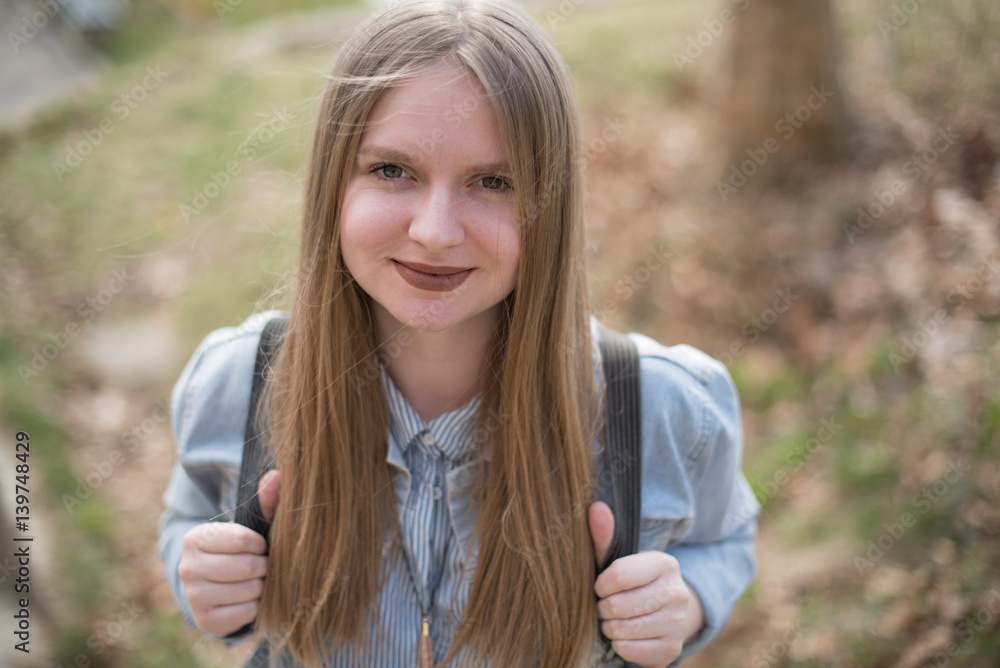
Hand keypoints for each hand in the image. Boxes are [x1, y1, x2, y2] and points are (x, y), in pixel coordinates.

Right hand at [179, 470, 281, 636]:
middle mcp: (187, 567)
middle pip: (247, 567)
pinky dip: (255, 605)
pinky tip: (248, 598)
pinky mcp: (205, 620)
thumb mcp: (249, 525)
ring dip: (260, 586)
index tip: (259, 546)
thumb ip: (265, 502)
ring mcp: (193, 596)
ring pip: (249, 590)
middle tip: (261, 565)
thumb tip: (278, 476)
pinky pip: (247, 612)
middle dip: (263, 566)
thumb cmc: (238, 550)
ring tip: (255, 580)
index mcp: (195, 538)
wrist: (216, 585)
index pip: (243, 539)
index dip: (260, 544)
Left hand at [589, 501, 704, 667]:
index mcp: (665, 564)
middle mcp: (677, 592)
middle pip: (618, 605)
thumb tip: (596, 508)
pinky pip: (630, 651)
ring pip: (623, 630)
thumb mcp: (619, 558)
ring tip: (614, 619)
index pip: (619, 575)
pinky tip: (625, 635)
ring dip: (609, 627)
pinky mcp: (672, 648)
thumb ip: (605, 536)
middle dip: (604, 608)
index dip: (600, 585)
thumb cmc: (633, 582)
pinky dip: (619, 645)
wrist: (665, 612)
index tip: (600, 586)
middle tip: (606, 606)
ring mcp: (678, 623)